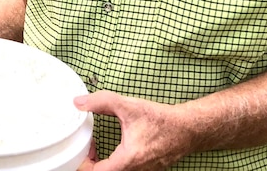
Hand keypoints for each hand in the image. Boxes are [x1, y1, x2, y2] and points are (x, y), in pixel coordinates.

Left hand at [73, 91, 191, 170]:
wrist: (187, 128)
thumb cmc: (161, 120)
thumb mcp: (128, 106)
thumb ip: (101, 102)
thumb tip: (79, 103)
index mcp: (128, 159)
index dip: (84, 163)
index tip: (84, 150)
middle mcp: (136, 170)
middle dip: (93, 164)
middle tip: (88, 148)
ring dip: (105, 164)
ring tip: (98, 149)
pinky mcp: (148, 170)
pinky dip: (117, 163)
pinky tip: (115, 149)